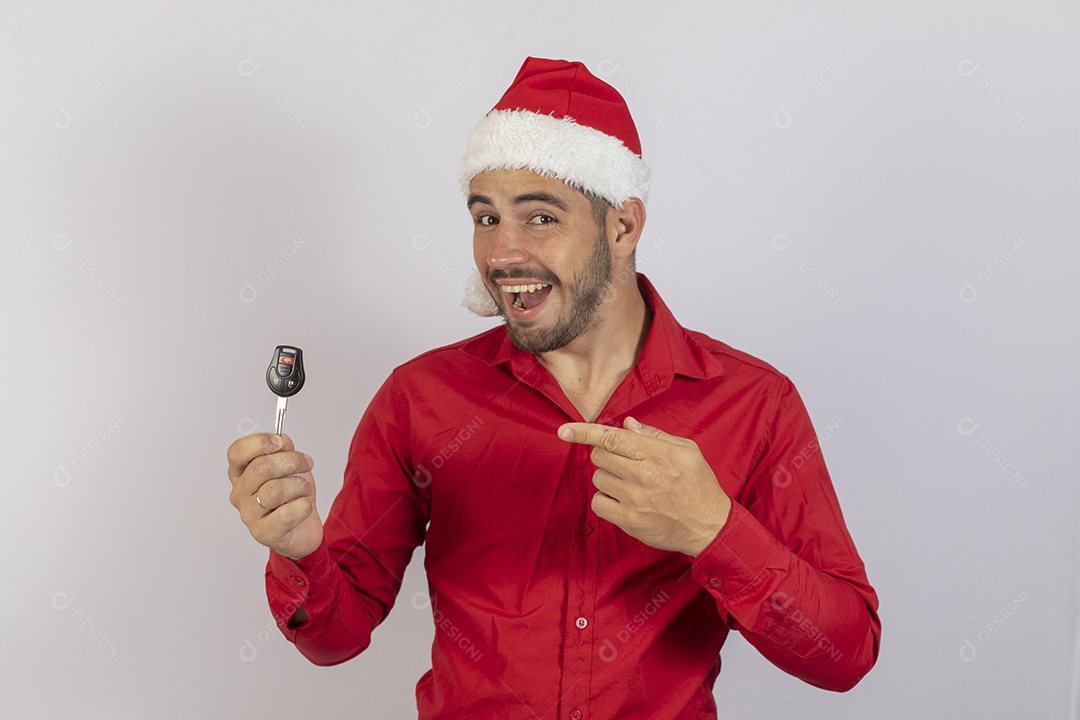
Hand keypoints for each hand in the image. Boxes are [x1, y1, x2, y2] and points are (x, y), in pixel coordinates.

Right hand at [227, 433, 322, 560]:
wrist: (303, 528)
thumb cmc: (292, 495)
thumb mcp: (289, 465)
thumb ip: (282, 449)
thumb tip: (281, 440)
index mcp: (240, 473)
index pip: (236, 452)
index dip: (259, 443)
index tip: (280, 442)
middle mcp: (239, 494)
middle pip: (261, 467)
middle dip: (291, 461)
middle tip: (306, 463)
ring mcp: (249, 515)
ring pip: (275, 490)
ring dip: (299, 485)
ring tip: (304, 489)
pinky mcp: (263, 533)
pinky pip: (287, 514)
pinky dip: (303, 507)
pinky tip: (302, 507)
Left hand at [558, 417, 731, 555]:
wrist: (709, 526)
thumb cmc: (699, 485)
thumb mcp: (687, 451)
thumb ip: (655, 435)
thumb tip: (627, 424)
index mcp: (657, 454)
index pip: (612, 437)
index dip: (584, 432)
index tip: (563, 430)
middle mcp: (643, 474)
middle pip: (600, 455)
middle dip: (606, 455)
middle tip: (624, 462)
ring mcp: (634, 499)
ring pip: (598, 478)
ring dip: (608, 478)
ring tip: (630, 484)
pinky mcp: (629, 520)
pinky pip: (599, 503)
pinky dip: (606, 500)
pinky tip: (623, 500)